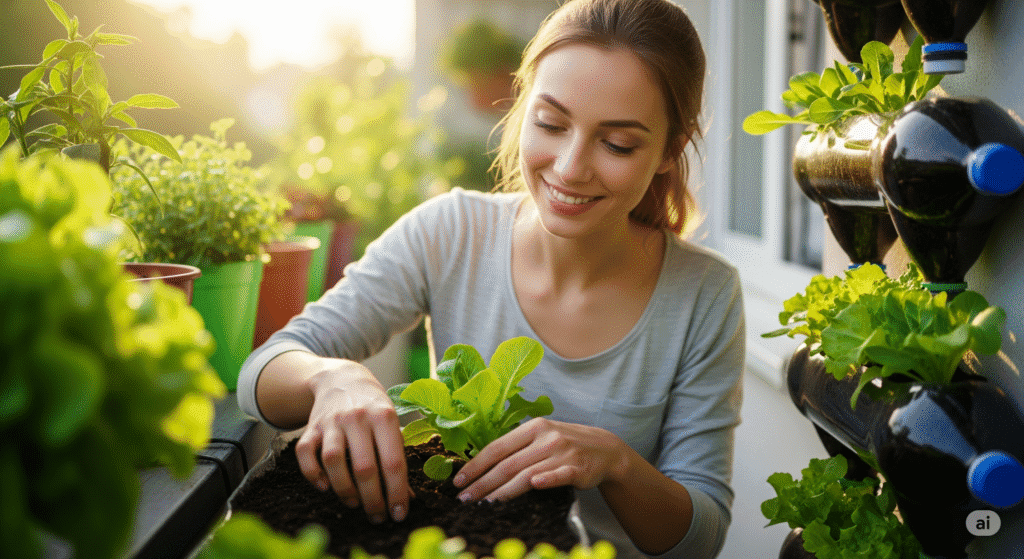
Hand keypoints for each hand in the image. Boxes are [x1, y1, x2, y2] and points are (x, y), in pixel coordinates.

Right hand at [293, 359, 408, 523]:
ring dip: (344, 490)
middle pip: (364, 467)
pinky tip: (325, 487)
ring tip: (354, 504)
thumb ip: (397, 456)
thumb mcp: (392, 423)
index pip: (393, 462)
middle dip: (372, 499)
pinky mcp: (311, 427)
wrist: (342, 378)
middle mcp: (357, 418)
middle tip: (377, 517)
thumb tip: (407, 497)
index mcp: (384, 416)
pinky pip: (305, 454)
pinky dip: (312, 474)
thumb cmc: (373, 407)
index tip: (399, 514)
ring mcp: (331, 422)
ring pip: (333, 462)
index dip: (397, 492)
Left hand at [452, 417, 628, 501]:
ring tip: (484, 504)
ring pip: (527, 473)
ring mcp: (562, 453)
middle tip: (464, 499)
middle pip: (508, 464)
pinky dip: (547, 479)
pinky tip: (534, 485)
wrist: (603, 448)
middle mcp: (545, 438)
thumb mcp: (540, 436)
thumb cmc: (563, 444)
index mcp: (532, 428)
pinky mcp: (577, 469)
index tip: (458, 481)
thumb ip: (516, 447)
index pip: (497, 447)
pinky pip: (559, 475)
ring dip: (503, 491)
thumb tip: (480, 465)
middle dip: (483, 483)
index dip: (476, 465)